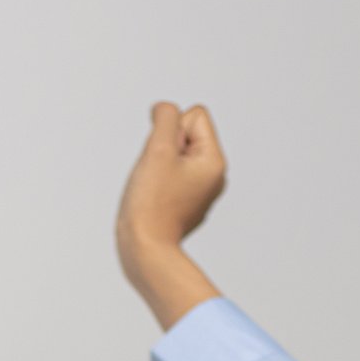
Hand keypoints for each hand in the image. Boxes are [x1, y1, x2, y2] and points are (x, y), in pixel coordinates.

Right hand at [116, 102, 226, 271]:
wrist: (144, 250)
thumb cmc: (151, 204)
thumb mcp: (157, 149)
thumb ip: (165, 117)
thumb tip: (165, 110)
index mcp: (215, 162)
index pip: (194, 115)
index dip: (171, 129)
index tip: (164, 159)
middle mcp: (213, 176)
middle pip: (184, 133)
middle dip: (164, 146)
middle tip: (157, 175)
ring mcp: (199, 191)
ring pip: (173, 153)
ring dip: (158, 162)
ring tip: (154, 188)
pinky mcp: (184, 202)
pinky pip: (168, 174)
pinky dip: (156, 180)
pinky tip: (153, 200)